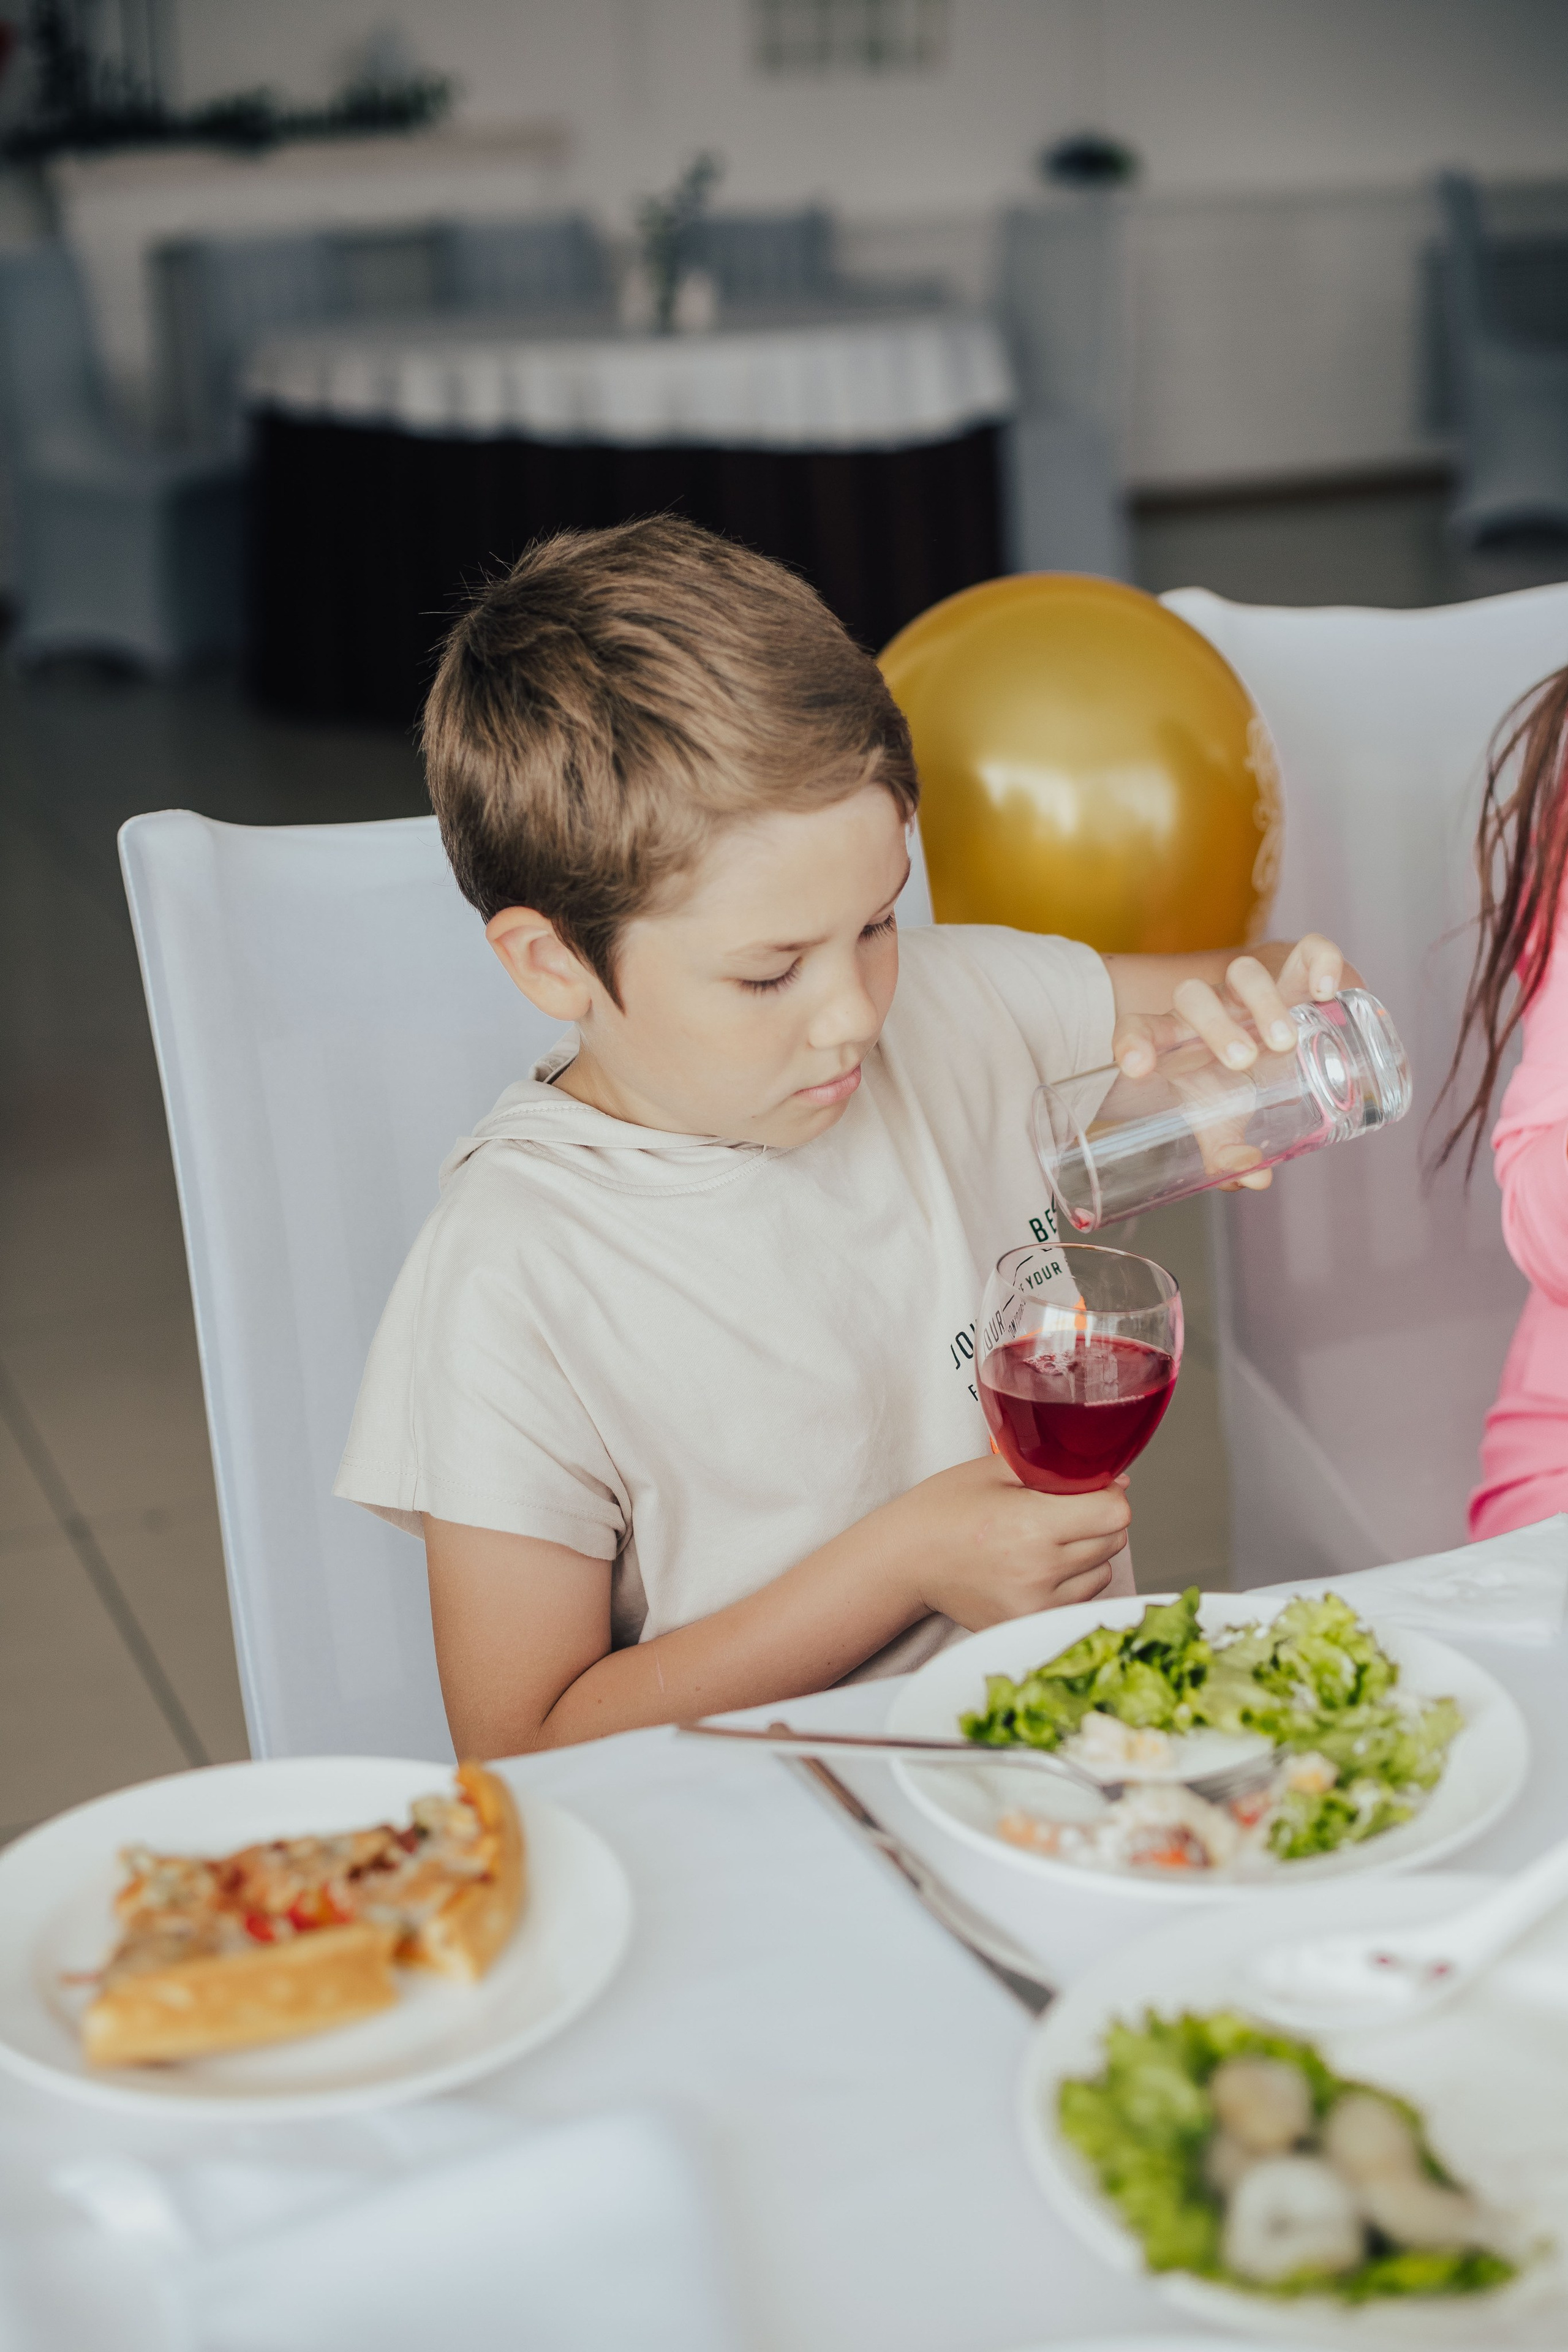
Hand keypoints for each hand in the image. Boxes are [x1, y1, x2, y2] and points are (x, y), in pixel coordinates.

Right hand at [896, 1454, 1130, 1631]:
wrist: (906, 1560)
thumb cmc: (944, 1511)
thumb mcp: (995, 1470)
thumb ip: (1057, 1469)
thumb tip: (1117, 1481)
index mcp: (1030, 1524)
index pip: (1115, 1513)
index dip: (1107, 1495)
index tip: (1088, 1490)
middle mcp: (1038, 1570)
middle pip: (1113, 1540)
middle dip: (1097, 1520)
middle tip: (1059, 1511)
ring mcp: (1036, 1604)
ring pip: (1103, 1571)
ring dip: (1087, 1552)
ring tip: (1044, 1540)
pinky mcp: (1030, 1623)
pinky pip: (1081, 1598)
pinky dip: (1072, 1580)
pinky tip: (1037, 1566)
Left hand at [1110, 934, 1358, 1191]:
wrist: (1280, 1049)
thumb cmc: (1235, 1088)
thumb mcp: (1225, 1121)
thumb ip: (1227, 1151)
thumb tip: (1252, 1176)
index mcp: (1178, 1040)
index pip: (1141, 1027)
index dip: (1133, 1041)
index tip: (1136, 1068)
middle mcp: (1211, 1007)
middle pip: (1195, 996)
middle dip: (1215, 1026)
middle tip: (1242, 1062)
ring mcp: (1253, 988)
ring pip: (1244, 972)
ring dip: (1262, 1002)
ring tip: (1283, 1042)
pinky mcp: (1298, 973)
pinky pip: (1307, 950)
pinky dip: (1319, 961)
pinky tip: (1326, 991)